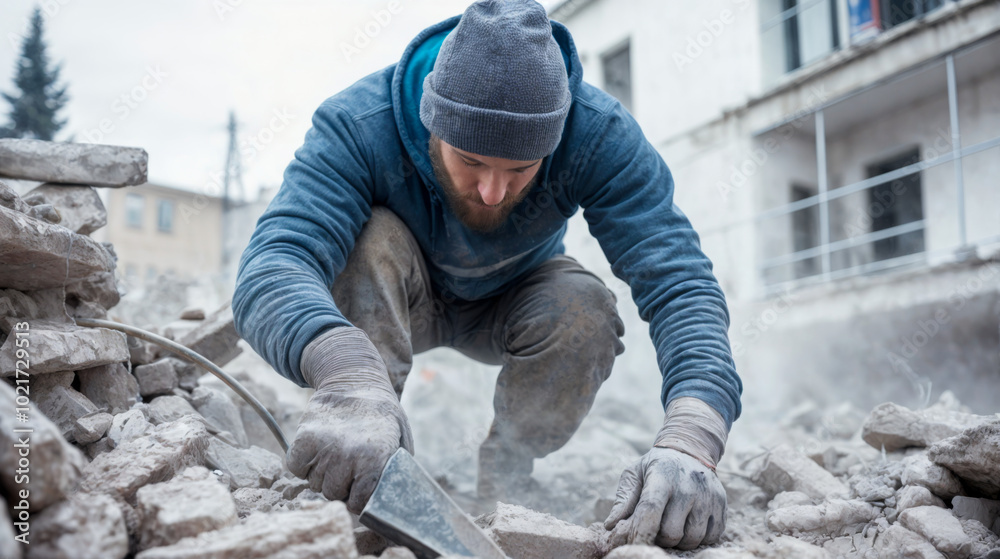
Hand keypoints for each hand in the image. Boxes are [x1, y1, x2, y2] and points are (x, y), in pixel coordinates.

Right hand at [286, 327, 412, 513]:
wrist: (355, 380)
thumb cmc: (380, 413)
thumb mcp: (401, 438)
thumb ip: (397, 470)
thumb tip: (392, 496)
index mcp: (375, 458)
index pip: (360, 502)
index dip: (360, 500)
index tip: (360, 491)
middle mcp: (347, 456)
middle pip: (334, 494)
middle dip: (341, 486)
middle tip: (348, 469)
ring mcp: (323, 447)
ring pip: (314, 483)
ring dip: (322, 475)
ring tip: (335, 455)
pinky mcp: (303, 439)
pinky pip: (296, 468)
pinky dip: (303, 464)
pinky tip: (317, 452)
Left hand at [603, 447, 725, 549]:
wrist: (690, 451)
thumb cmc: (656, 467)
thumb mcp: (635, 474)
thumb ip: (624, 500)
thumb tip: (610, 526)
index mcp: (662, 477)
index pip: (651, 511)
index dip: (641, 533)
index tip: (634, 544)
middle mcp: (688, 486)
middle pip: (671, 532)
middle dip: (659, 539)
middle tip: (655, 530)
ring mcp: (708, 496)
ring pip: (692, 539)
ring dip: (679, 541)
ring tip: (672, 526)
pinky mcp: (721, 505)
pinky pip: (711, 538)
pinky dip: (698, 539)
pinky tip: (689, 525)